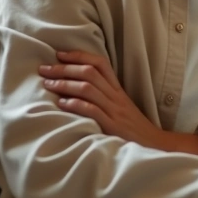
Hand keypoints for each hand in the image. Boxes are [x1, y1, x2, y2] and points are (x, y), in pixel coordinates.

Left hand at [40, 51, 163, 149]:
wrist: (153, 144)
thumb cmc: (132, 128)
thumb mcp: (120, 107)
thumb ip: (103, 96)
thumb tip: (74, 88)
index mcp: (118, 89)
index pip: (100, 64)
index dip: (79, 55)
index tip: (59, 54)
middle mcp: (116, 96)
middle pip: (90, 73)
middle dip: (65, 68)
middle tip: (44, 69)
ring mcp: (114, 110)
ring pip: (88, 88)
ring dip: (65, 84)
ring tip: (48, 84)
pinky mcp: (112, 125)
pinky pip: (92, 110)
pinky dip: (75, 104)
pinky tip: (61, 104)